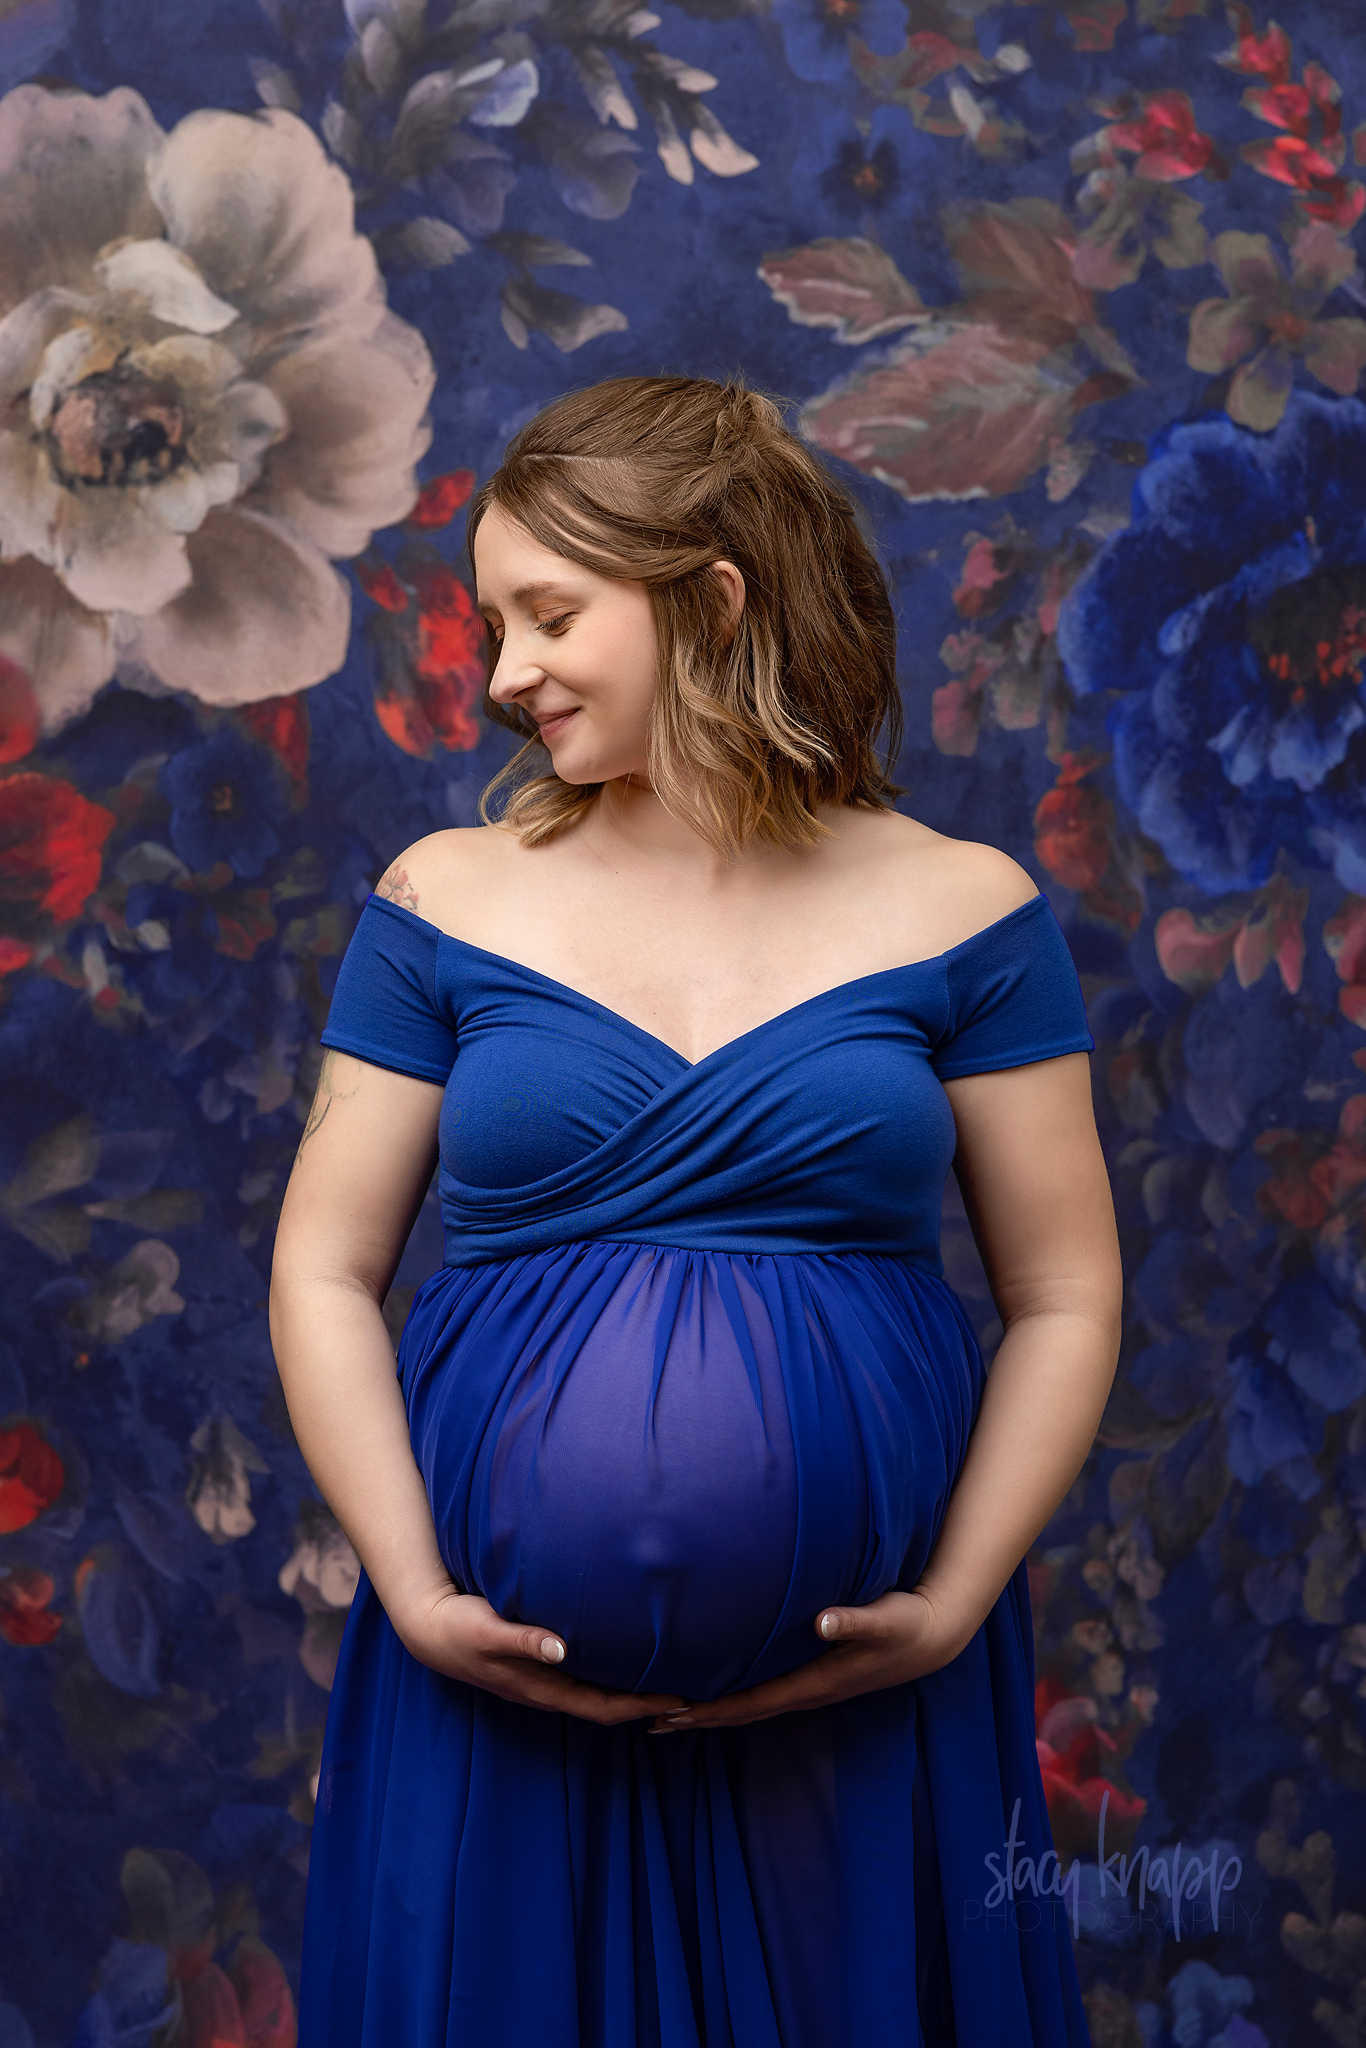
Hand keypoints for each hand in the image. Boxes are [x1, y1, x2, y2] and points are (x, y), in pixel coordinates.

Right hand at [398, 1587, 686, 1724]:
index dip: (641, 1707)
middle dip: (646, 1703)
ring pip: (595, 1692)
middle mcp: (546, 1689)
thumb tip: (562, 1650)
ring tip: (665, 1677)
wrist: (427, 1627)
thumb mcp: (489, 1629)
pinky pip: (582, 1676)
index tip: (679, 1700)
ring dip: (629, 1691)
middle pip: (606, 1705)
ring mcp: (540, 1679)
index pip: (603, 1707)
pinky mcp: (536, 1664)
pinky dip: (608, 1674)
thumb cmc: (458, 1626)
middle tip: (689, 1692)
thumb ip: (524, 1639)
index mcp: (541, 1688)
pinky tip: (623, 1657)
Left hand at [647, 1589, 966, 1733]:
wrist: (934, 1634)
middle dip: (699, 1715)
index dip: (712, 1709)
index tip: (671, 1712)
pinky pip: (767, 1688)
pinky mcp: (816, 1672)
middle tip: (649, 1718)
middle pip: (743, 1710)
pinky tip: (720, 1684)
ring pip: (753, 1702)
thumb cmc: (907, 1621)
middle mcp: (808, 1690)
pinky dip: (737, 1692)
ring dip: (714, 1707)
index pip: (752, 1702)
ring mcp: (812, 1684)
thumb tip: (824, 1621)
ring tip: (671, 1709)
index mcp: (815, 1682)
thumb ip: (855, 1620)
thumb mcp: (885, 1619)